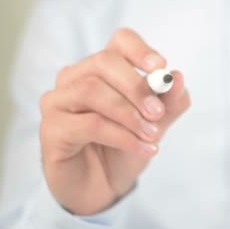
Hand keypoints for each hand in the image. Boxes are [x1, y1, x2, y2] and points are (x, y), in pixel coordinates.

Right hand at [39, 28, 190, 214]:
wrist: (103, 187)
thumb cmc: (125, 146)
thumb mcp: (156, 124)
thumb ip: (169, 102)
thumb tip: (178, 78)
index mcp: (102, 68)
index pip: (120, 41)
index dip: (140, 49)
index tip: (160, 67)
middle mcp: (75, 77)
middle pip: (103, 62)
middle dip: (136, 86)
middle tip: (158, 113)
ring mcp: (58, 101)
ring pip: (91, 91)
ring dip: (128, 114)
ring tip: (152, 135)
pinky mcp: (51, 129)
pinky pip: (88, 124)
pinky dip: (121, 136)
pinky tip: (142, 148)